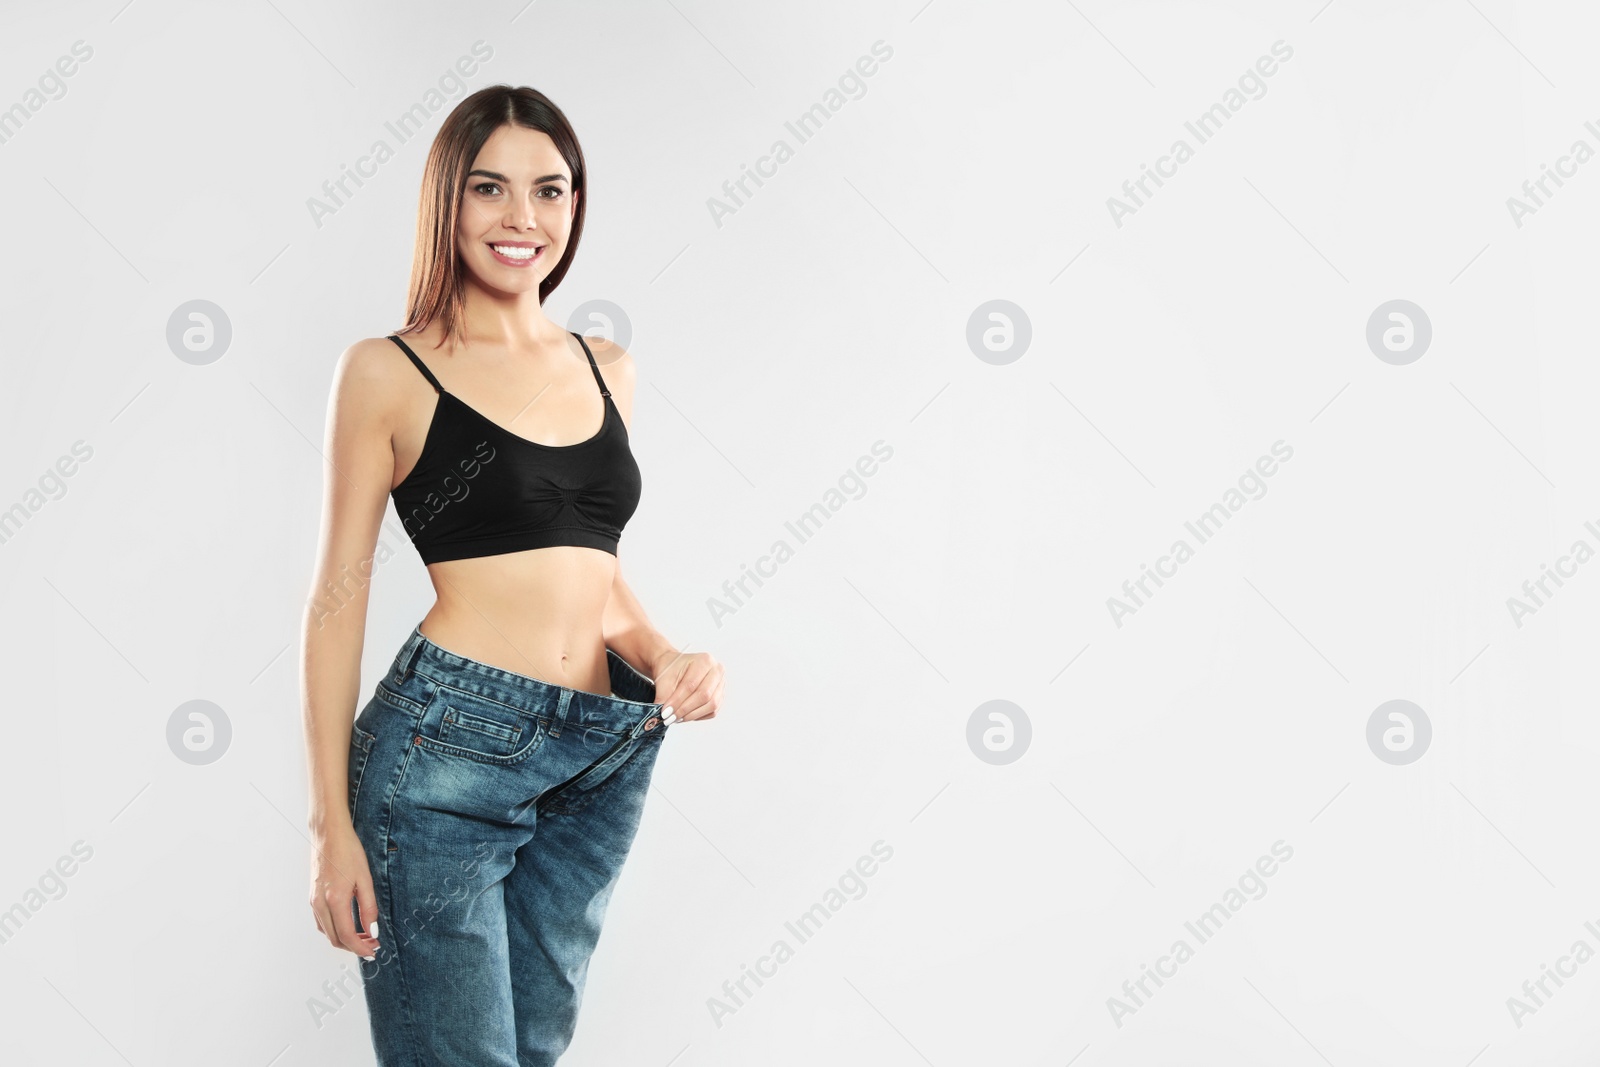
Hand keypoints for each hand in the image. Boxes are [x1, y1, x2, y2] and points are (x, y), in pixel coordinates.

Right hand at [309, 822, 381, 959]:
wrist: (328, 835)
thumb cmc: (348, 851)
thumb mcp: (365, 879)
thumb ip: (368, 907)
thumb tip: (372, 930)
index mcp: (334, 900)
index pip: (347, 936)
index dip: (361, 948)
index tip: (373, 952)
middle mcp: (320, 904)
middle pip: (335, 938)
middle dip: (354, 946)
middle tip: (372, 944)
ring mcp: (313, 901)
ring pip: (327, 932)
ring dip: (344, 939)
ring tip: (364, 936)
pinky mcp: (312, 897)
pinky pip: (322, 922)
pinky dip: (335, 930)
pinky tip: (348, 925)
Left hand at [652, 649, 723, 723]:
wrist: (674, 668)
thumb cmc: (671, 669)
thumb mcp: (663, 679)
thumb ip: (664, 696)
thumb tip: (663, 714)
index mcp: (704, 661)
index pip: (691, 685)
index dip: (677, 701)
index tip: (665, 712)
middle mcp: (716, 671)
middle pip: (705, 696)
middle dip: (685, 710)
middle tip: (670, 717)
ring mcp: (720, 684)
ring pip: (711, 705)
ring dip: (692, 715)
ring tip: (676, 718)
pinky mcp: (720, 696)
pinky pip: (712, 711)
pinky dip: (698, 716)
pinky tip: (685, 715)